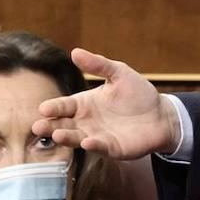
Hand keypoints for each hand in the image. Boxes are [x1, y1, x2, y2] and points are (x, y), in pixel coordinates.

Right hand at [32, 48, 180, 159]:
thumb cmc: (138, 94)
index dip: (53, 107)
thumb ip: (98, 65)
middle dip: (50, 126)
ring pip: (77, 138)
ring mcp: (97, 136)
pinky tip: (87, 142)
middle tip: (39, 127)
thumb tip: (75, 52)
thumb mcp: (119, 74)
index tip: (44, 108)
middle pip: (63, 124)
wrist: (161, 114)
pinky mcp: (112, 148)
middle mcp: (86, 122)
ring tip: (57, 135)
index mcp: (84, 104)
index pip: (63, 106)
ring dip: (66, 137)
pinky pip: (99, 147)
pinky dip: (93, 145)